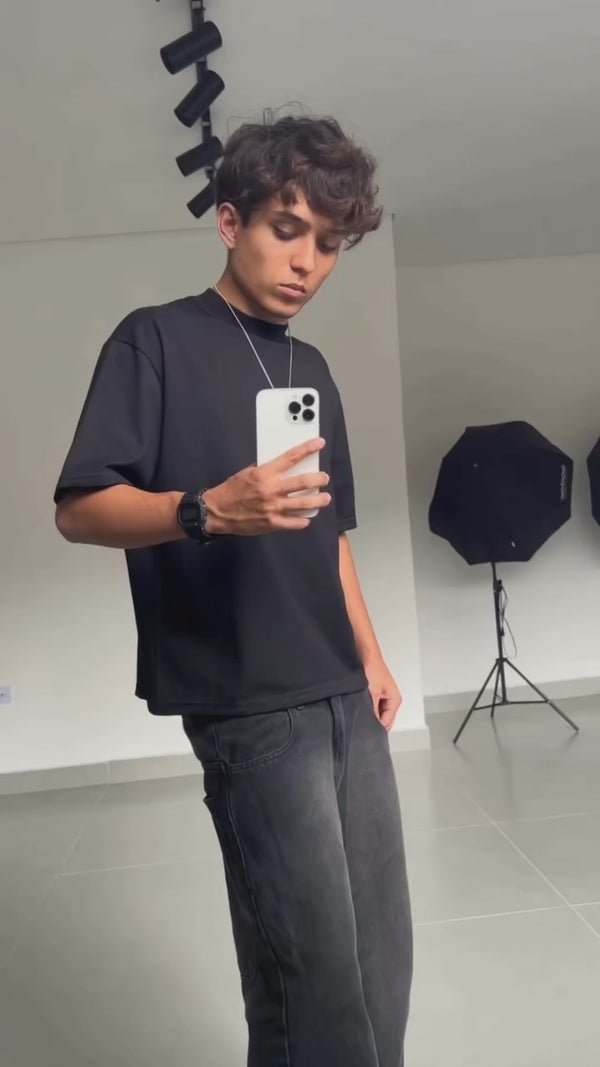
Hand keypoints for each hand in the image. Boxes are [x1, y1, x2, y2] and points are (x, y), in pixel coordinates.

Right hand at [202, 438, 331, 536]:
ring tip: (325, 499)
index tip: (319, 444)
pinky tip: (306, 519)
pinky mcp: (272, 523)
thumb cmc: (231, 490)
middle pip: (304, 482)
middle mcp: (272, 490)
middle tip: (325, 478)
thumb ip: (264, 469)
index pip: (291, 458)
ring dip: (318, 501)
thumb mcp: (246, 473)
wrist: (217, 512)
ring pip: (304, 504)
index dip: (308, 449)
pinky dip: (303, 521)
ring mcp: (273, 508)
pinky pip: (294, 523)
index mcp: (264, 474)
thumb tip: (280, 466)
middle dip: (319, 479)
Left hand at [365, 659, 402, 731]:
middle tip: (361, 720)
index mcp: (395, 700)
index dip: (376, 728)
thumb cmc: (373, 668)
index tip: (365, 730)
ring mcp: (383, 697)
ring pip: (376, 713)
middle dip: (373, 720)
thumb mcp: (372, 693)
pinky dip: (366, 706)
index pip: (387, 723)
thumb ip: (373, 711)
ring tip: (361, 708)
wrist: (366, 655)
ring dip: (369, 713)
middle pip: (382, 719)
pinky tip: (360, 703)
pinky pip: (371, 706)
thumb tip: (370, 724)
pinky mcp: (375, 693)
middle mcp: (390, 700)